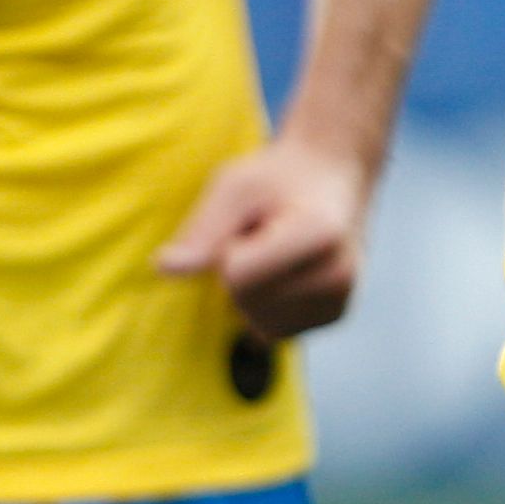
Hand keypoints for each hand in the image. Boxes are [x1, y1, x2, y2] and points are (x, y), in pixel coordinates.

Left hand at [156, 135, 373, 341]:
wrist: (335, 173)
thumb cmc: (278, 176)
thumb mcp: (235, 185)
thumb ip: (202, 229)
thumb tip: (164, 268)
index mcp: (318, 236)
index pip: (236, 275)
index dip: (229, 245)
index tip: (258, 218)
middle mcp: (339, 275)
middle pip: (245, 301)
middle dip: (240, 267)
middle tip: (268, 231)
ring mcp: (341, 300)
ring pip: (257, 323)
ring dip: (253, 290)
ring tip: (278, 250)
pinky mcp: (336, 316)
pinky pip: (274, 330)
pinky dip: (267, 305)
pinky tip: (288, 271)